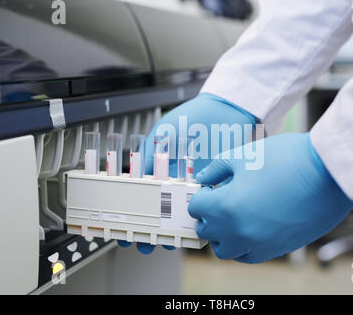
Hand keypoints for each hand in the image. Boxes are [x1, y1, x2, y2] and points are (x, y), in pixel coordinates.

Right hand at [124, 93, 255, 253]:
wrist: (227, 111)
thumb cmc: (193, 117)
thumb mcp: (163, 132)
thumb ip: (149, 153)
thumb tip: (140, 177)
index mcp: (160, 168)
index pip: (142, 196)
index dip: (133, 213)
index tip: (125, 229)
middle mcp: (177, 179)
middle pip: (161, 210)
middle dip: (153, 228)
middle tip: (146, 241)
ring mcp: (195, 184)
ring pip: (182, 213)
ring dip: (175, 228)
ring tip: (167, 238)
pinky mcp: (215, 185)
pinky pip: (205, 205)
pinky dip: (199, 216)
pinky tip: (192, 226)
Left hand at [188, 132, 352, 262]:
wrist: (329, 173)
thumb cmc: (287, 159)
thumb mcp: (244, 155)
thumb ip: (216, 169)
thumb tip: (203, 179)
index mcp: (226, 207)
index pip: (196, 209)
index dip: (202, 195)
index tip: (211, 188)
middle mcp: (239, 232)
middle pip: (207, 233)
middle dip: (209, 216)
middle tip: (220, 201)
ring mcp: (259, 244)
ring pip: (226, 250)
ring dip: (223, 235)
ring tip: (234, 216)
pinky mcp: (278, 249)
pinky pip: (249, 256)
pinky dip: (243, 245)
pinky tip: (252, 226)